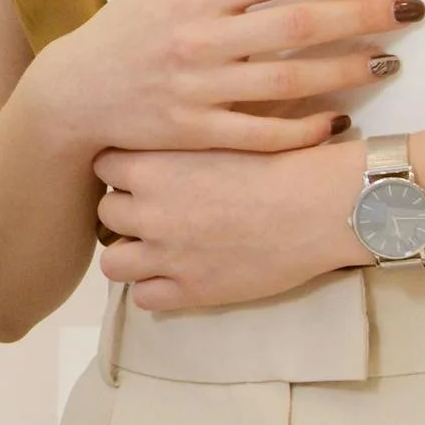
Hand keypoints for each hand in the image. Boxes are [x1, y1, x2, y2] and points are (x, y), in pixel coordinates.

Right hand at [36, 0, 423, 158]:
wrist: (74, 95)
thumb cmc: (125, 27)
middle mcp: (200, 40)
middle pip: (298, 24)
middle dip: (363, 13)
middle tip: (413, 8)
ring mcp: (199, 91)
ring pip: (289, 81)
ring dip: (346, 70)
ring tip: (390, 61)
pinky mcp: (196, 134)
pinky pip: (261, 135)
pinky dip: (303, 129)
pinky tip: (339, 120)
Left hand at [94, 137, 371, 313]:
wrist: (322, 205)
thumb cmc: (282, 160)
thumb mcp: (221, 132)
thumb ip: (182, 136)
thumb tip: (163, 126)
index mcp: (153, 165)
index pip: (103, 166)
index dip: (123, 170)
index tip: (143, 172)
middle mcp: (150, 211)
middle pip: (106, 212)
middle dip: (128, 211)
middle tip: (158, 209)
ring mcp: (167, 255)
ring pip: (114, 262)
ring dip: (132, 254)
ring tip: (160, 247)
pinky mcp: (191, 290)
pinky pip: (144, 298)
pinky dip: (157, 288)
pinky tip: (180, 274)